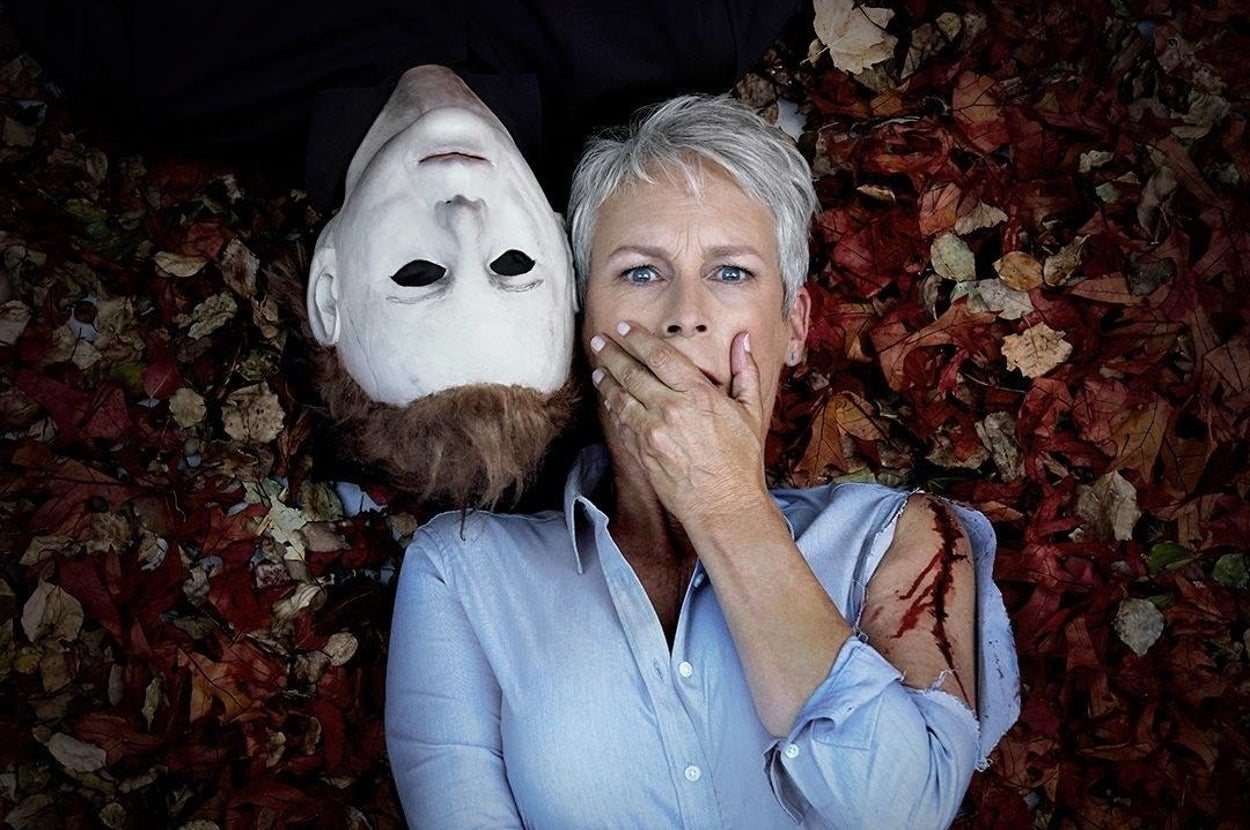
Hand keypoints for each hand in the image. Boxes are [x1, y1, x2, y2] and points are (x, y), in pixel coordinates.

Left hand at [589, 321, 770, 523]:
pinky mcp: (641, 452)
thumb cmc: (741, 461)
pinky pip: (621, 422)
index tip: (624, 327)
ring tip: (598, 366)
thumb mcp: (751, 411)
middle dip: (612, 353)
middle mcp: (670, 409)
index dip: (638, 339)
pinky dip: (612, 406)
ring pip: (620, 397)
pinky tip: (608, 398)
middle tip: (599, 340)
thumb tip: (743, 339)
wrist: (724, 505)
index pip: (659, 356)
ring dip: (606, 379)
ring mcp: (652, 432)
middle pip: (632, 372)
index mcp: (697, 394)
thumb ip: (746, 371)